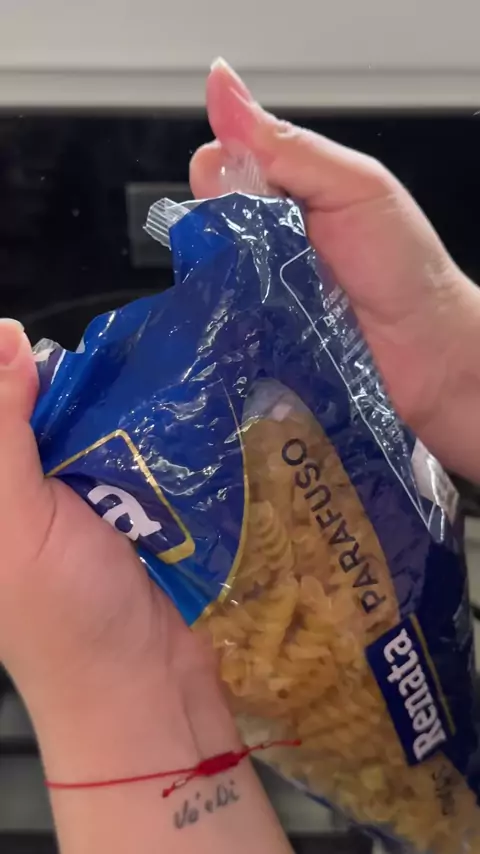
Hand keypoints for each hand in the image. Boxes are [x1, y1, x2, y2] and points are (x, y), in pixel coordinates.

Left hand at [0, 319, 227, 777]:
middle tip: (99, 359)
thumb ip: (2, 428)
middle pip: (26, 411)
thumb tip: (2, 333)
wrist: (145, 679)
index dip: (4, 370)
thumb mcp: (16, 516)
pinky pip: (116, 449)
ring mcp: (64, 500)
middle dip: (56, 382)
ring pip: (75, 421)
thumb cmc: (66, 609)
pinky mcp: (112, 506)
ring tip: (133, 371)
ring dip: (101, 400)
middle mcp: (15, 493)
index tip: (29, 338)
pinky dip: (133, 427)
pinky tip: (154, 407)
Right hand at [190, 59, 479, 481]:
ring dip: (219, 289)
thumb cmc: (403, 268)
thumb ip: (287, 147)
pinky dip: (222, 330)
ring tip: (260, 300)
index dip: (218, 182)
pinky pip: (218, 331)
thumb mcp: (354, 187)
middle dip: (218, 240)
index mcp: (287, 194)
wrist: (428, 353)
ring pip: (205, 281)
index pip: (220, 170)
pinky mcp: (254, 343)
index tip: (239, 201)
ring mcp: (258, 296)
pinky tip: (242, 331)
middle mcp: (266, 243)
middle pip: (206, 228)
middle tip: (265, 257)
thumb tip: (221, 84)